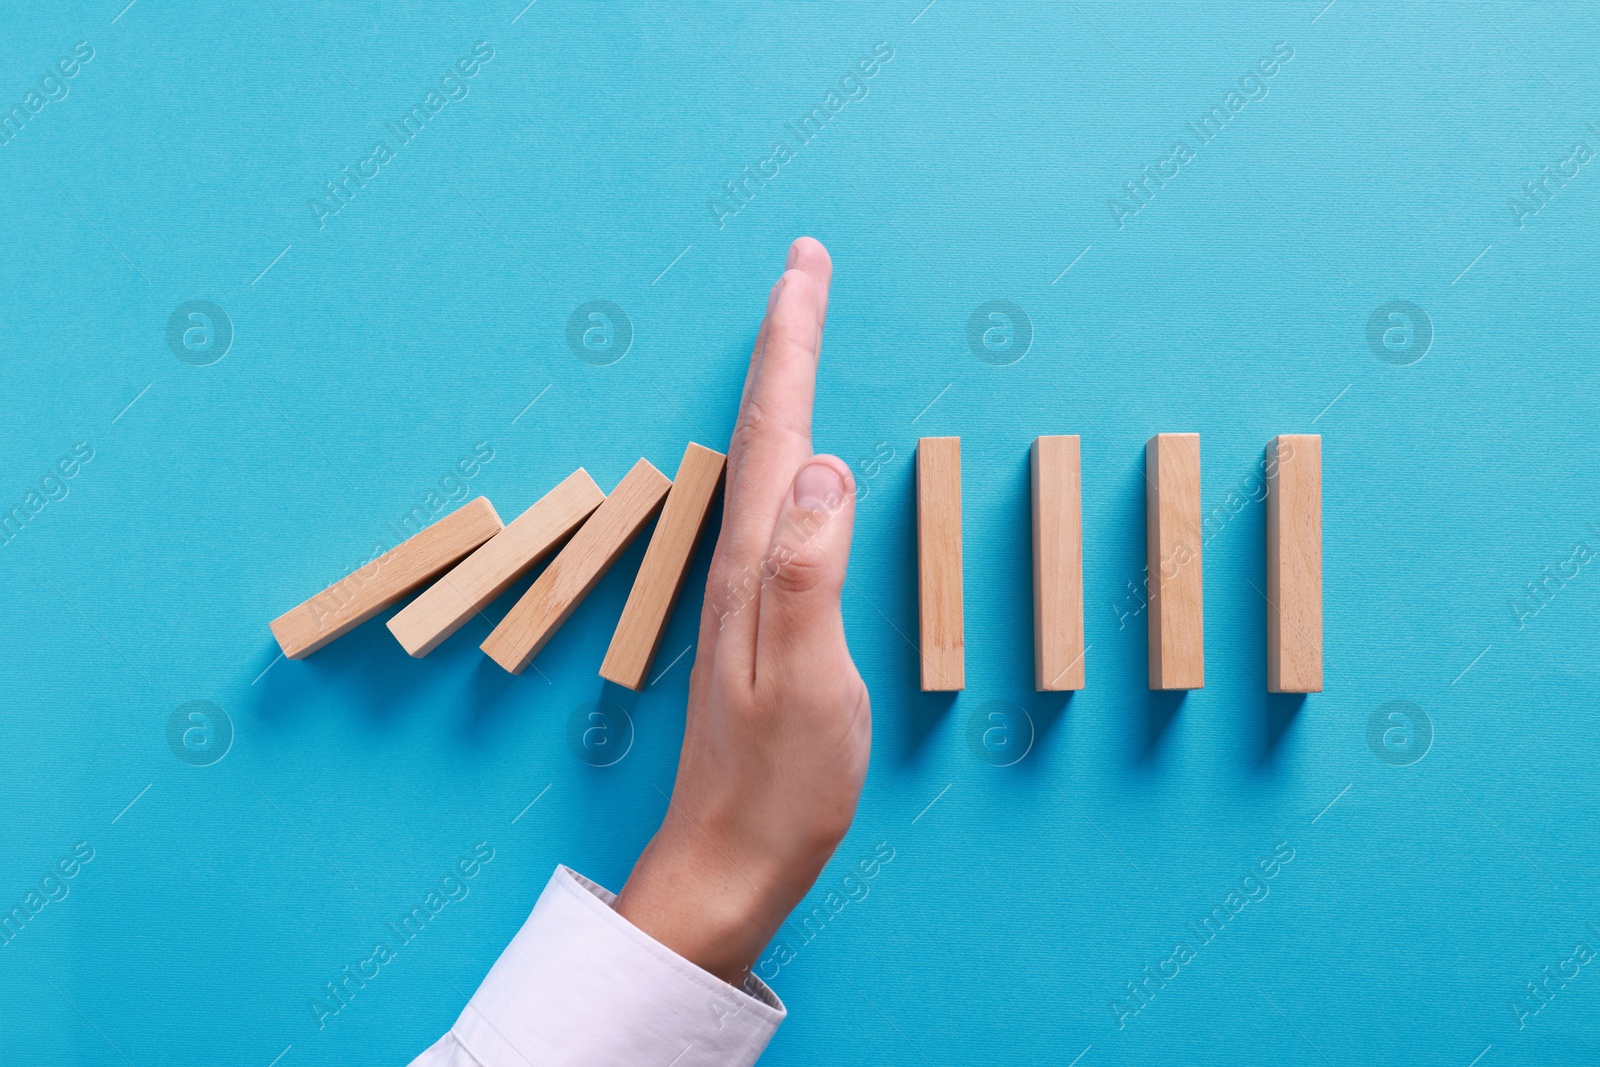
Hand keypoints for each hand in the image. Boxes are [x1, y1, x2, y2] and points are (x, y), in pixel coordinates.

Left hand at [615, 237, 869, 983]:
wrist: (729, 862)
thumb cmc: (779, 787)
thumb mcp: (806, 682)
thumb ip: (809, 573)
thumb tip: (823, 465)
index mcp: (754, 565)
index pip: (774, 429)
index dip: (791, 342)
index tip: (804, 266)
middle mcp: (740, 563)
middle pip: (761, 427)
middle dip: (783, 339)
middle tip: (803, 267)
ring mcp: (745, 589)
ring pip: (761, 460)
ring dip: (780, 386)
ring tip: (797, 331)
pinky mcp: (758, 616)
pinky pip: (772, 505)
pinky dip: (785, 451)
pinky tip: (793, 456)